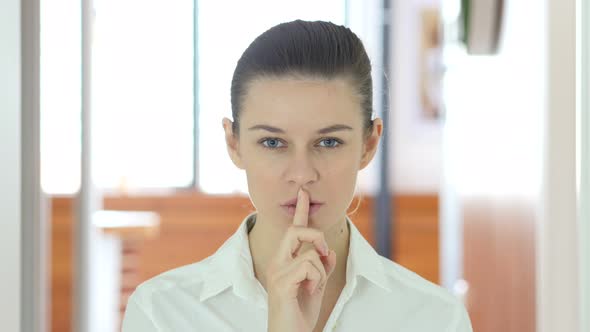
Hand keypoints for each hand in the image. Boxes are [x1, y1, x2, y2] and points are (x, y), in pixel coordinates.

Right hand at [266, 188, 336, 331]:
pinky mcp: (281, 282)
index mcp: (284, 261)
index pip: (293, 230)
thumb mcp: (316, 286)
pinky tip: (309, 291)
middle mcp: (277, 262)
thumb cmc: (299, 313)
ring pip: (311, 253)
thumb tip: (330, 252)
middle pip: (297, 230)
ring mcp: (277, 271)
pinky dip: (317, 279)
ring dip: (321, 271)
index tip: (304, 193)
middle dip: (317, 236)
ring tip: (313, 287)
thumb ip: (322, 267)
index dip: (300, 210)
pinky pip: (309, 266)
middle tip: (325, 252)